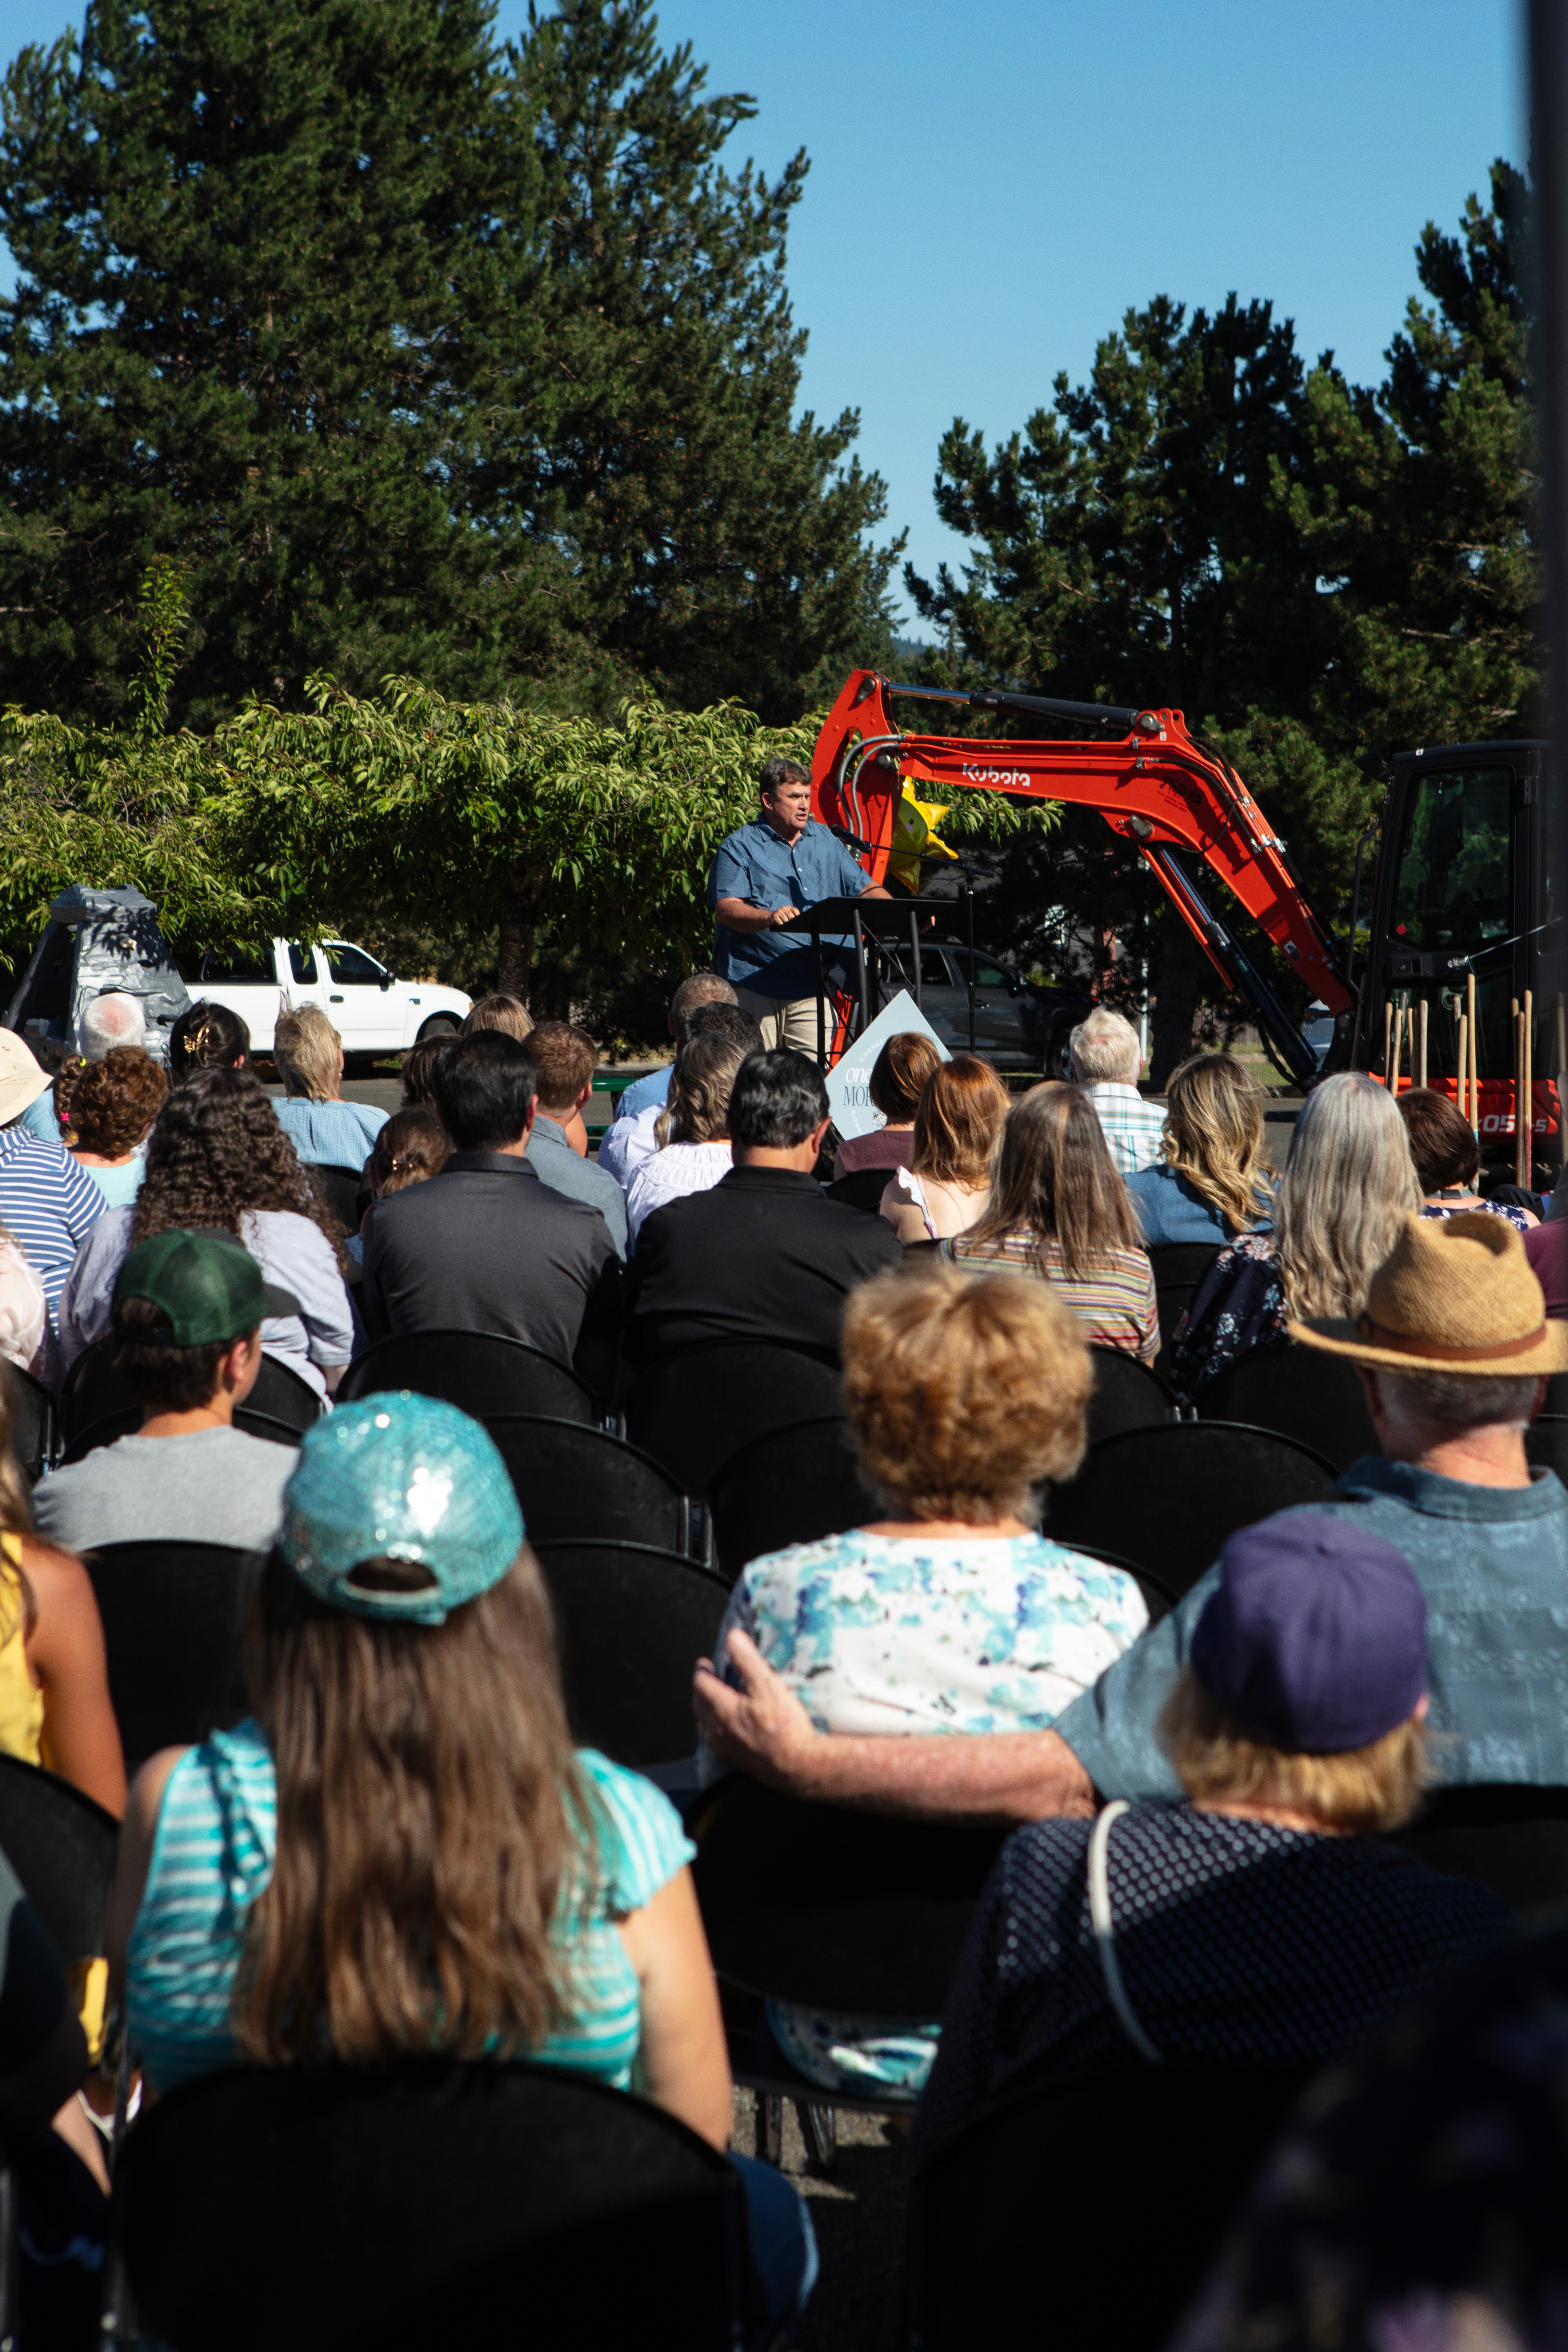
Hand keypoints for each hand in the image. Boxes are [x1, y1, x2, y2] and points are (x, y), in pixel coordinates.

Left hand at [693, 1629, 818, 1789]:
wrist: (798, 1765)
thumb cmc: (784, 1726)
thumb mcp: (768, 1685)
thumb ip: (748, 1660)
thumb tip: (733, 1637)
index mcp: (723, 1708)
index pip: (701, 1684)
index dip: (701, 1671)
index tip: (704, 1663)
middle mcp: (718, 1729)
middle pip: (698, 1706)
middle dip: (701, 1690)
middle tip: (708, 1679)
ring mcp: (726, 1747)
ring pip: (705, 1725)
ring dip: (706, 1711)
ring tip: (716, 1702)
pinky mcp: (735, 1760)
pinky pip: (715, 1742)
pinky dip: (715, 1729)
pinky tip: (728, 1728)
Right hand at [769, 904, 800, 927]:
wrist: (770, 916)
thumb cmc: (782, 918)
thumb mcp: (787, 915)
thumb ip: (792, 916)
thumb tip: (798, 922)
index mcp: (789, 908)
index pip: (795, 911)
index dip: (797, 916)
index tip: (798, 921)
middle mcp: (784, 908)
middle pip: (791, 916)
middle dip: (792, 922)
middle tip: (792, 925)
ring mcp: (779, 911)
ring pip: (785, 920)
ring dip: (786, 924)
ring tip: (786, 926)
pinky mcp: (774, 916)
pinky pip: (780, 923)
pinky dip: (781, 925)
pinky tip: (781, 925)